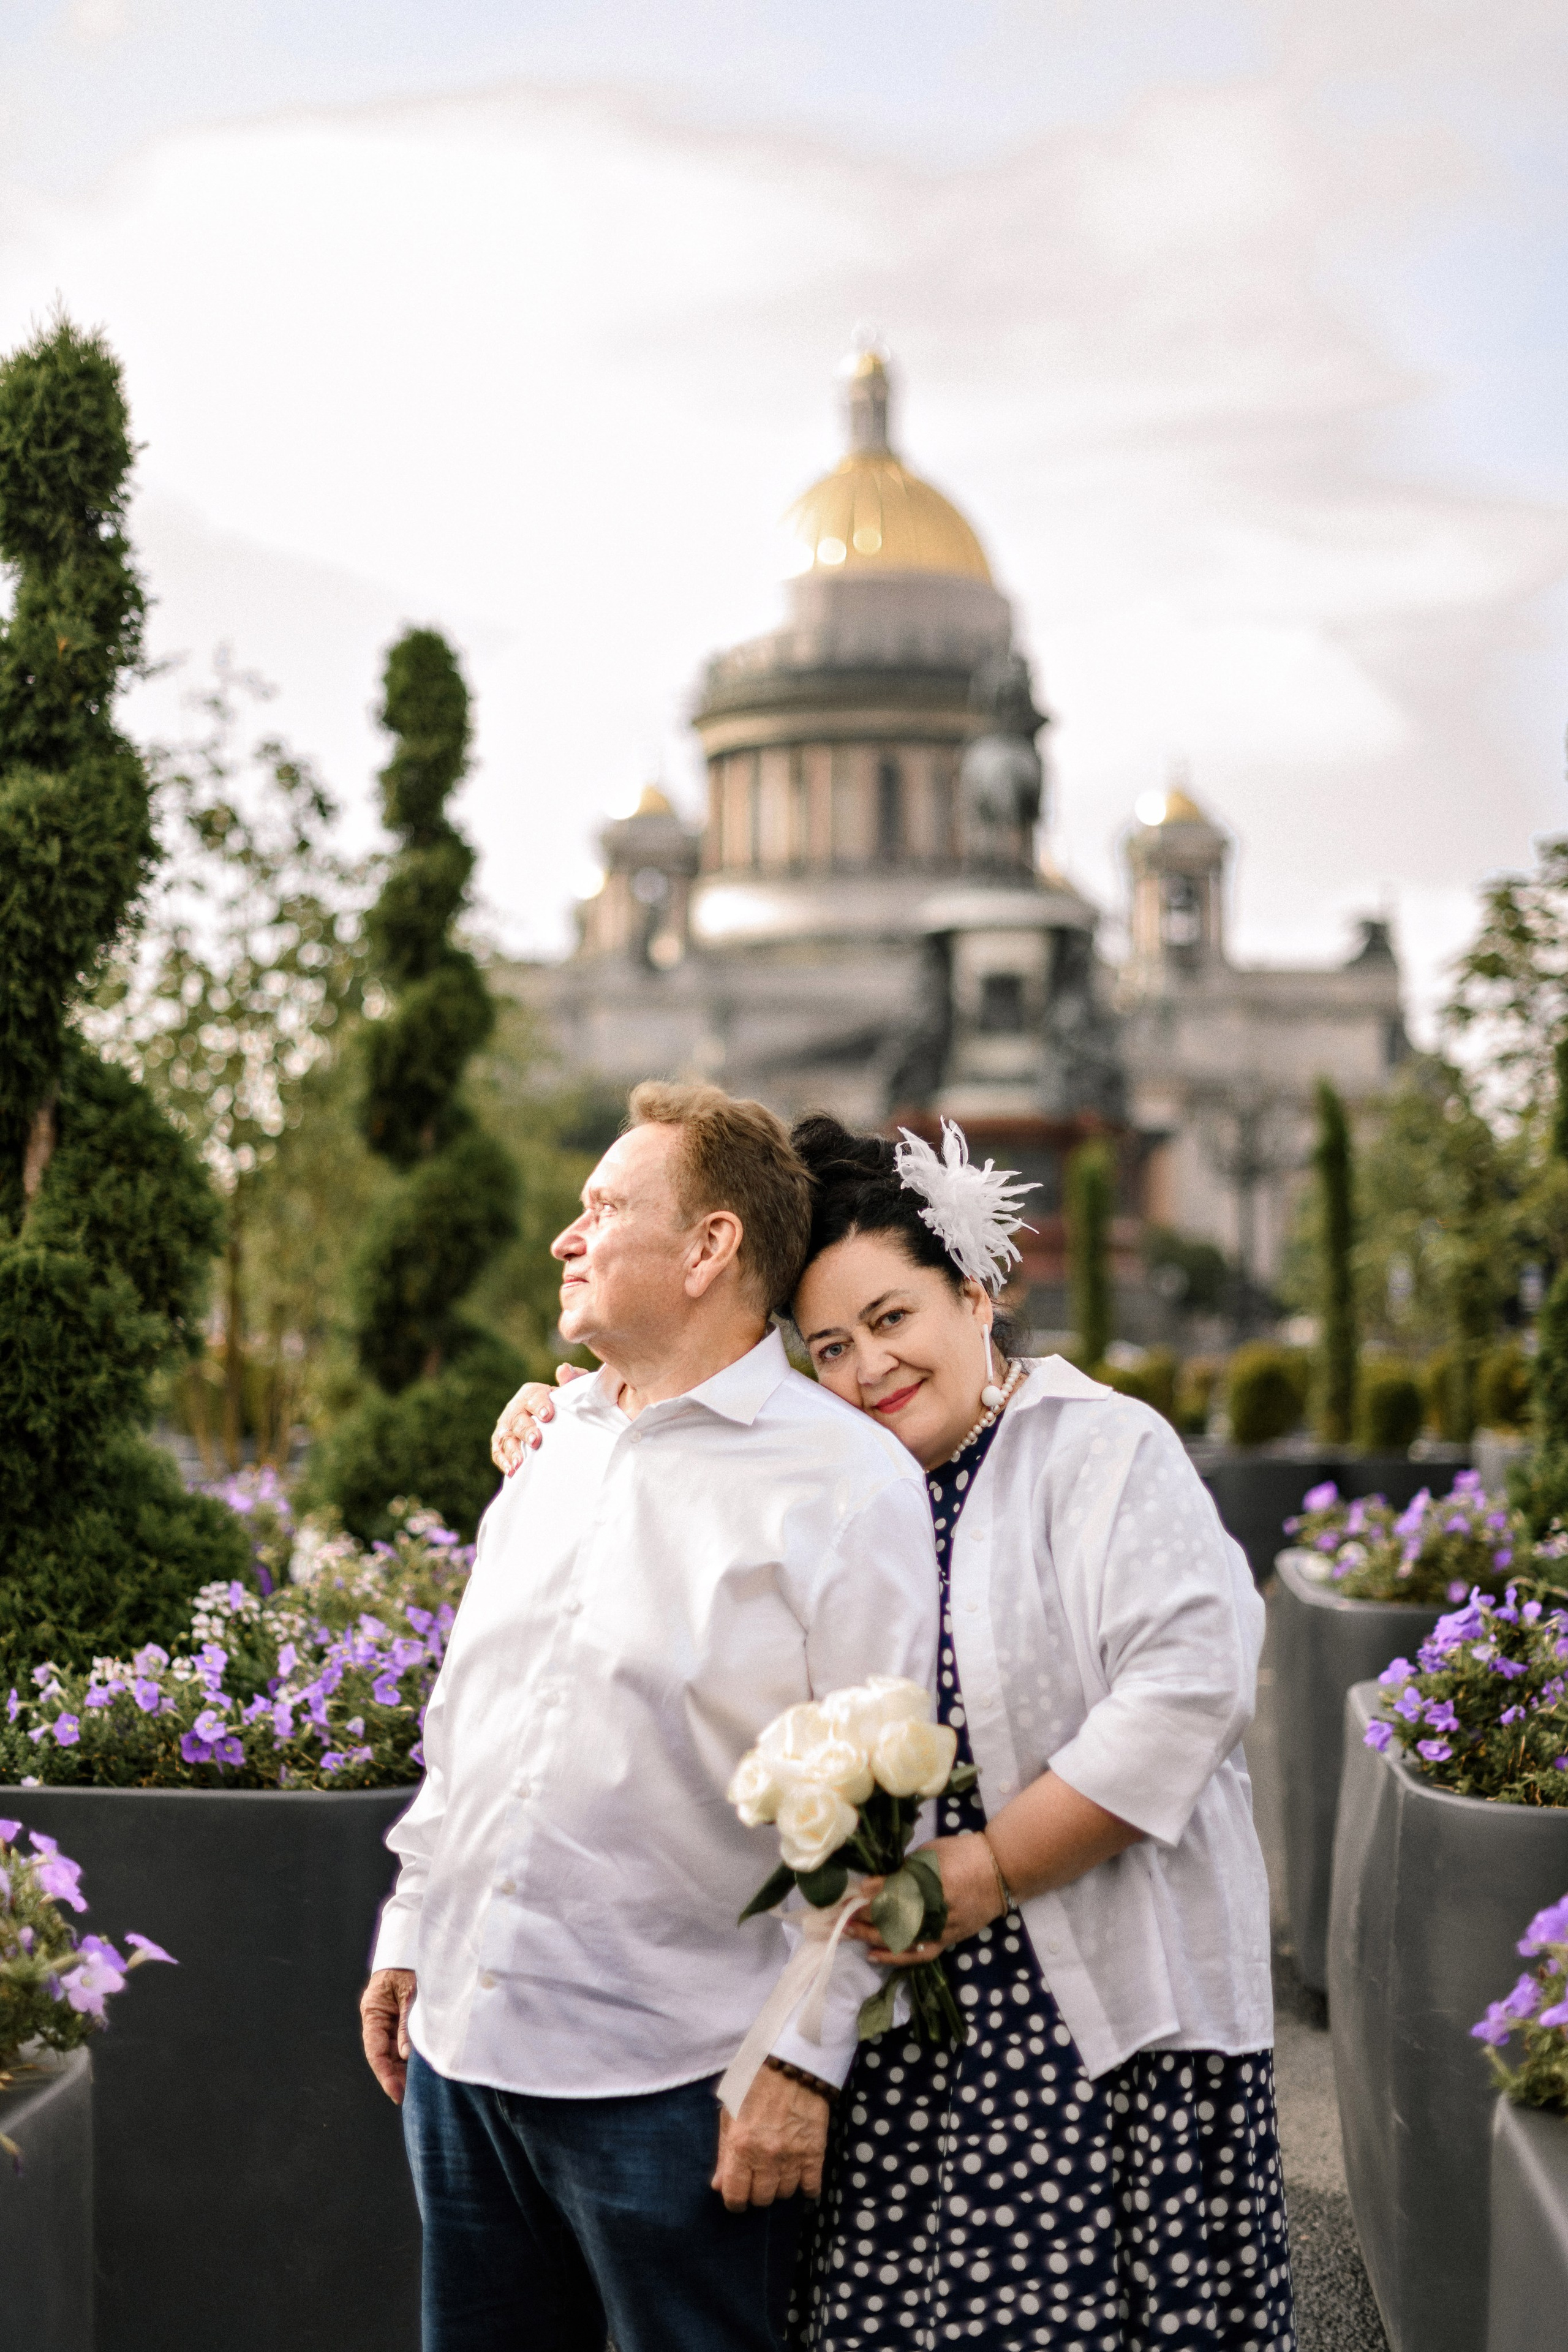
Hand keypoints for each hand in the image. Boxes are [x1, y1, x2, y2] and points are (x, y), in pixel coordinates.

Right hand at [361, 1967, 417, 2102]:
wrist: (419, 1944)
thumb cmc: (412, 1964)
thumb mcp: (411, 1992)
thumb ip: (407, 2023)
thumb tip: (406, 2055)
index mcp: (373, 2010)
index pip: (375, 2050)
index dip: (384, 2074)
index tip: (397, 2094)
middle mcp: (379, 2018)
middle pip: (384, 2055)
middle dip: (396, 2076)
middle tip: (411, 2097)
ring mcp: (391, 2019)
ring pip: (395, 2051)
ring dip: (405, 2068)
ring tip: (419, 2088)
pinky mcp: (403, 2018)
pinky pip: (404, 2042)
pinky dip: (412, 2056)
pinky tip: (422, 2069)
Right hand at [490, 1365, 582, 1474]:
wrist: (553, 1423)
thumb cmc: (563, 1406)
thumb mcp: (570, 1392)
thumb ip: (571, 1380)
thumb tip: (564, 1370)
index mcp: (532, 1394)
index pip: (533, 1397)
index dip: (539, 1405)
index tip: (548, 1415)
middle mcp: (516, 1409)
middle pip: (518, 1419)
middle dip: (526, 1430)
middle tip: (536, 1440)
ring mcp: (507, 1427)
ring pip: (506, 1437)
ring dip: (513, 1450)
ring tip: (520, 1463)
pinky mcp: (501, 1443)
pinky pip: (499, 1452)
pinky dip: (503, 1461)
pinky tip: (512, 1471)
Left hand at [711, 2064, 830, 2210]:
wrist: (792, 2062)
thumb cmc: (754, 2083)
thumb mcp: (730, 2112)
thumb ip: (724, 2151)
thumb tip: (718, 2186)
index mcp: (740, 2146)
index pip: (735, 2196)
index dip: (735, 2201)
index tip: (739, 2194)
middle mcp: (765, 2157)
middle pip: (761, 2199)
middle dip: (758, 2191)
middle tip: (759, 2175)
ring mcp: (792, 2156)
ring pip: (785, 2194)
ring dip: (780, 2185)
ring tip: (779, 2167)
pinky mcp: (815, 2152)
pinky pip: (811, 2188)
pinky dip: (806, 2186)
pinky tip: (801, 2173)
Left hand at [844, 1834, 1003, 1967]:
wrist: (1000, 1872)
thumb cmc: (962, 1854)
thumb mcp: (931, 1854)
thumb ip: (902, 1870)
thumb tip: (870, 1884)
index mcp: (934, 1881)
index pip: (894, 1893)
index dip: (869, 1896)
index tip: (849, 1895)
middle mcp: (937, 1908)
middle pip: (893, 1917)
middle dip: (863, 1916)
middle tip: (838, 1915)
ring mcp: (943, 1928)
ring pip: (901, 1938)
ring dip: (871, 1935)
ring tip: (847, 1931)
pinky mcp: (948, 1940)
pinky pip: (918, 1953)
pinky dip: (895, 1956)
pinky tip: (873, 1953)